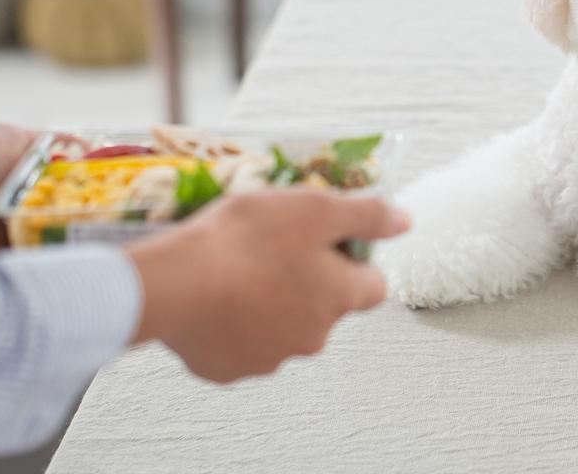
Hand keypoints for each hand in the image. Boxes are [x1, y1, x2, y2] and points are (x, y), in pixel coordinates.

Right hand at [126, 189, 409, 382]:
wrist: (172, 284)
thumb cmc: (245, 239)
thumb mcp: (314, 207)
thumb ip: (367, 215)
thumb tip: (405, 222)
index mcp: (340, 297)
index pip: (373, 285)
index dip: (354, 259)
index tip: (326, 240)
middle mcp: (314, 337)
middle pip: (326, 307)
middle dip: (308, 281)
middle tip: (274, 249)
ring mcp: (270, 358)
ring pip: (283, 328)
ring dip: (271, 304)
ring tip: (238, 271)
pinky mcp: (228, 370)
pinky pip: (241, 345)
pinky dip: (233, 325)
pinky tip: (214, 298)